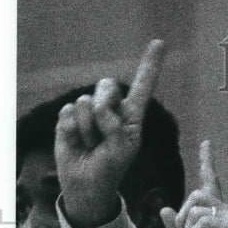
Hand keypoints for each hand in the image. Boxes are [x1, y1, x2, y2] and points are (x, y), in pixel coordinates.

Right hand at [54, 39, 165, 227]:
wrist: (86, 184)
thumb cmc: (110, 168)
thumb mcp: (122, 149)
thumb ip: (115, 125)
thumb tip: (97, 106)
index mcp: (132, 114)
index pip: (142, 85)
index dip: (150, 64)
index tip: (159, 43)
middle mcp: (112, 108)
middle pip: (107, 85)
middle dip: (104, 107)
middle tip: (103, 135)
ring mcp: (89, 111)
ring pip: (86, 103)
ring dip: (88, 129)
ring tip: (91, 144)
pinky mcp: (68, 117)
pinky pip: (67, 112)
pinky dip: (71, 130)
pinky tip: (76, 142)